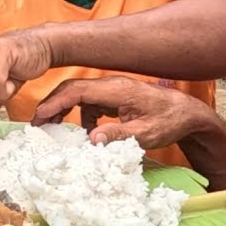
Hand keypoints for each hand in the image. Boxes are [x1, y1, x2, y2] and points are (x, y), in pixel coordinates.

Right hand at [31, 76, 207, 148]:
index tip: (40, 117)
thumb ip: (119, 135)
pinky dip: (81, 115)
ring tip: (53, 128)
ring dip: (64, 110)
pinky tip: (86, 133)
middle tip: (37, 124)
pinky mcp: (115, 97)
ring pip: (79, 95)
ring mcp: (112, 90)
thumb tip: (91, 138)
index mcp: (117, 91)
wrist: (188, 113)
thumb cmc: (170, 121)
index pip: (78, 91)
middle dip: (52, 105)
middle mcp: (112, 86)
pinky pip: (90, 103)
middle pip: (73, 89)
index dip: (56, 102)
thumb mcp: (146, 134)